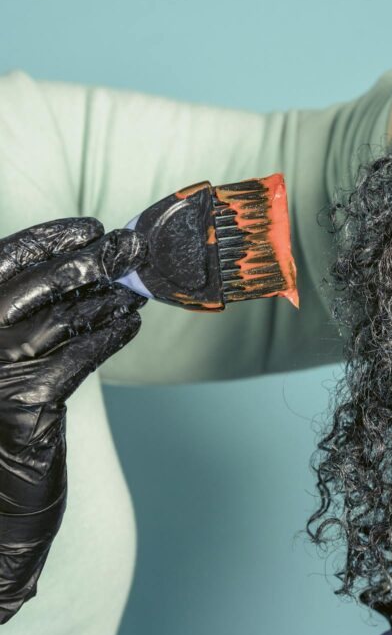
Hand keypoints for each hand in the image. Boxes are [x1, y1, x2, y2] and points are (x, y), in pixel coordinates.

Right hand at [0, 218, 146, 622]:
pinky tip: (128, 324)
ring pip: (60, 318)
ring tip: (136, 287)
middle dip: (90, 259)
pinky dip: (108, 335)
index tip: (88, 226)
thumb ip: (24, 322)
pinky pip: (77, 357)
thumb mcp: (2, 367)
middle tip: (130, 247)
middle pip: (35, 284)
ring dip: (107, 296)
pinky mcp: (23, 408)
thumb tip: (80, 273)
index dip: (46, 240)